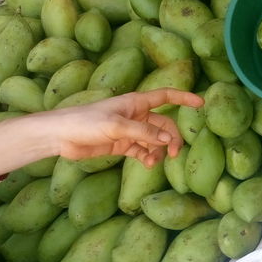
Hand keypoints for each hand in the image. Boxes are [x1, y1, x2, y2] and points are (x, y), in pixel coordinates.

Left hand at [41, 88, 202, 167]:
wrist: (61, 136)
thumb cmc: (86, 122)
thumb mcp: (117, 127)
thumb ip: (144, 133)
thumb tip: (169, 140)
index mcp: (136, 103)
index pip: (166, 96)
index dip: (184, 98)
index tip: (201, 103)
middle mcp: (136, 115)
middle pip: (164, 124)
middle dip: (171, 137)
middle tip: (174, 153)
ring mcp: (130, 131)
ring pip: (154, 140)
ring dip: (158, 151)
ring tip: (154, 162)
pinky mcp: (122, 145)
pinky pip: (143, 151)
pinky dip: (147, 157)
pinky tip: (147, 164)